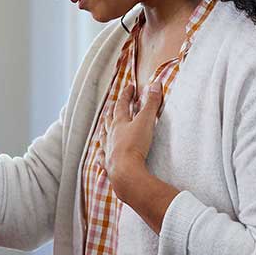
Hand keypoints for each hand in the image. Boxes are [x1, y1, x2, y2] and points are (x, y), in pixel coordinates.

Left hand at [100, 81, 162, 202]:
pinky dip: (101, 155)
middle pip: (110, 120)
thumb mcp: (146, 121)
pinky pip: (102, 158)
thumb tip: (156, 84)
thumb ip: (152, 103)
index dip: (126, 95)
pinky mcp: (109, 165)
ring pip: (104, 137)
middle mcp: (111, 135)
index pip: (122, 105)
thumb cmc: (135, 145)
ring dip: (104, 131)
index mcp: (120, 123)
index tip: (130, 87)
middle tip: (112, 107)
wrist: (125, 171)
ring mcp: (108, 150)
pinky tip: (100, 155)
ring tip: (103, 127)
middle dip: (112, 112)